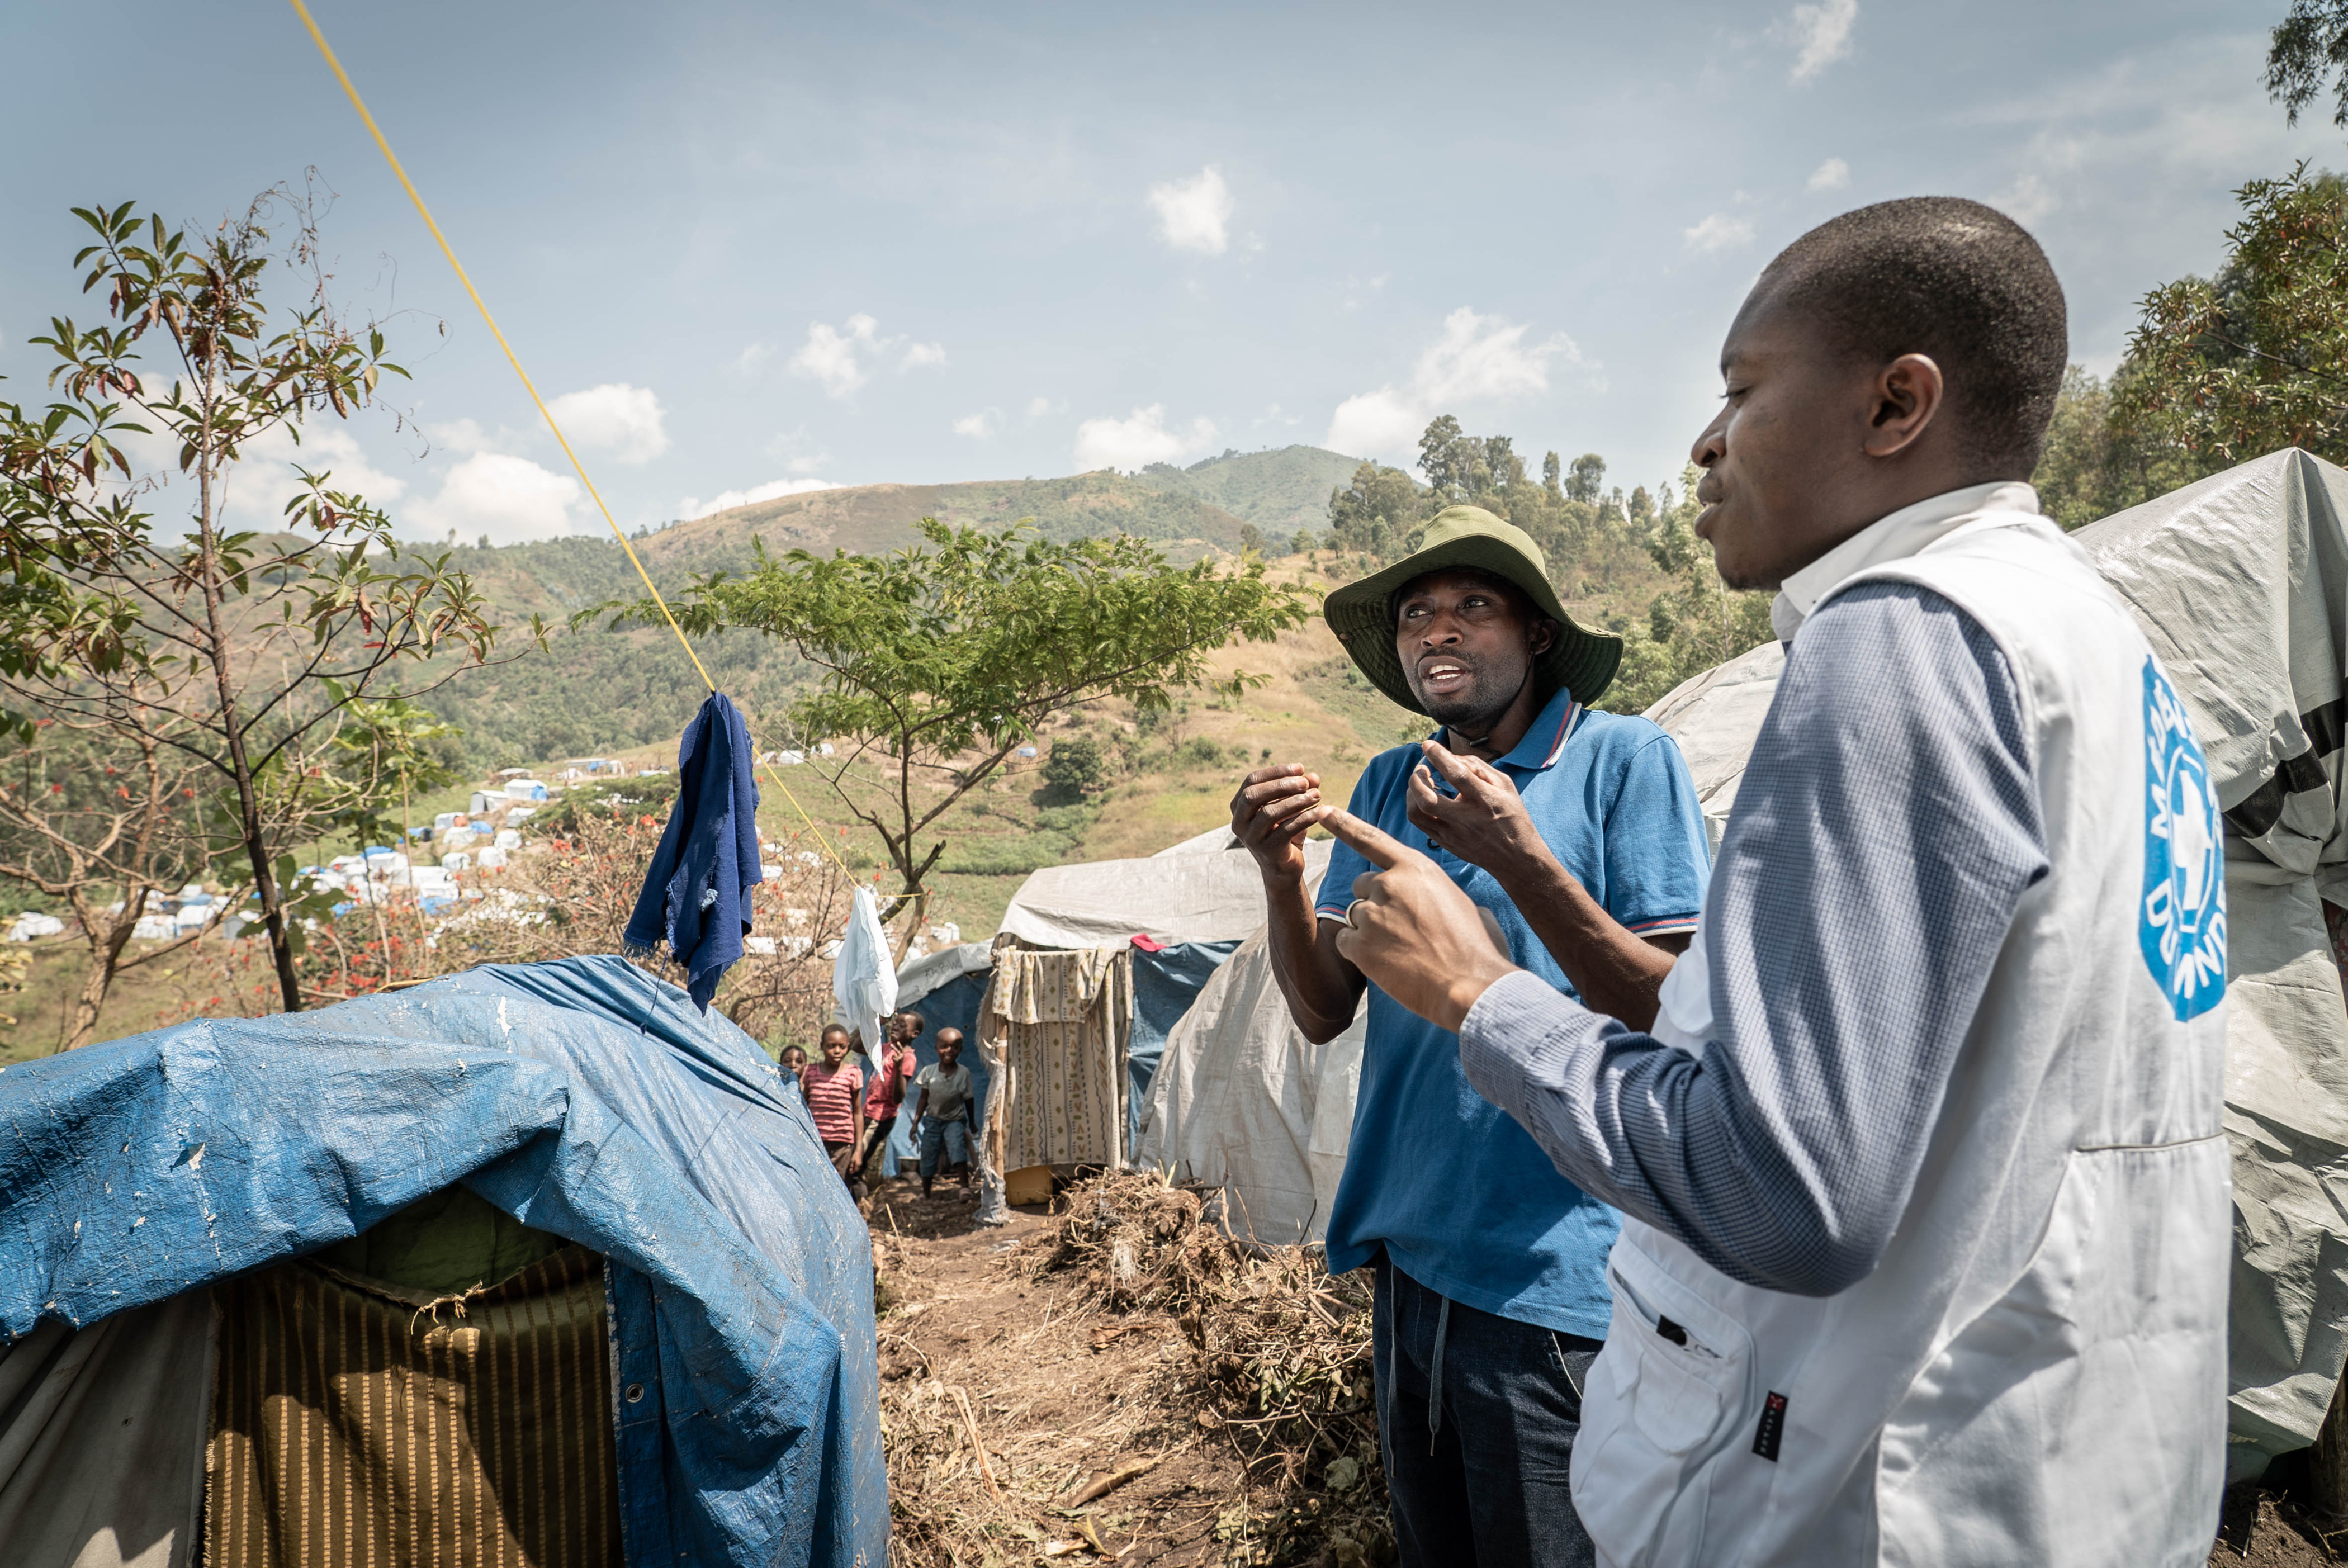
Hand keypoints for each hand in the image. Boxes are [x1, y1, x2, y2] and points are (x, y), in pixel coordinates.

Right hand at [1232, 762, 1329, 880]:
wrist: (1284, 868)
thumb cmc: (1285, 832)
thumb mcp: (1292, 808)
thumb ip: (1301, 790)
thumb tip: (1314, 777)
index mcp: (1239, 807)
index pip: (1252, 781)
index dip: (1276, 771)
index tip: (1300, 768)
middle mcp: (1239, 822)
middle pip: (1253, 795)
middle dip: (1281, 785)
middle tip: (1305, 782)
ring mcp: (1251, 839)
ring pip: (1269, 813)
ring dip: (1296, 801)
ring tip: (1317, 795)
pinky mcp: (1267, 852)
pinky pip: (1285, 830)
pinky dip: (1303, 819)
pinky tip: (1318, 812)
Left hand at [1324, 808, 1519, 1033]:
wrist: (1471, 987)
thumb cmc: (1477, 949)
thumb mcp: (1465, 905)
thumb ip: (1440, 894)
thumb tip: (1439, 904)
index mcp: (1416, 869)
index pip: (1372, 839)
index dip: (1344, 825)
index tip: (1323, 812)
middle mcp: (1388, 884)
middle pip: (1362, 885)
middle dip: (1376, 903)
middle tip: (1402, 930)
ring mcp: (1372, 915)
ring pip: (1355, 915)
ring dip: (1371, 930)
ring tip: (1402, 951)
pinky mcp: (1359, 946)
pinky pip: (1345, 941)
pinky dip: (1359, 952)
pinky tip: (1386, 964)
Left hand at [1407, 741, 1555, 883]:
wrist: (1515, 858)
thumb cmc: (1512, 816)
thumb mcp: (1505, 786)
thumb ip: (1479, 768)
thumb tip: (1451, 757)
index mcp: (1485, 801)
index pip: (1457, 775)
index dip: (1439, 757)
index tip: (1428, 745)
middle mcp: (1466, 819)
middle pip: (1427, 798)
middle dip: (1417, 777)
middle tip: (1422, 767)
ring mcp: (1452, 834)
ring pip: (1416, 812)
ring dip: (1412, 792)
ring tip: (1421, 782)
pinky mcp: (1445, 843)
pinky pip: (1419, 823)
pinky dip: (1415, 805)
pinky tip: (1424, 797)